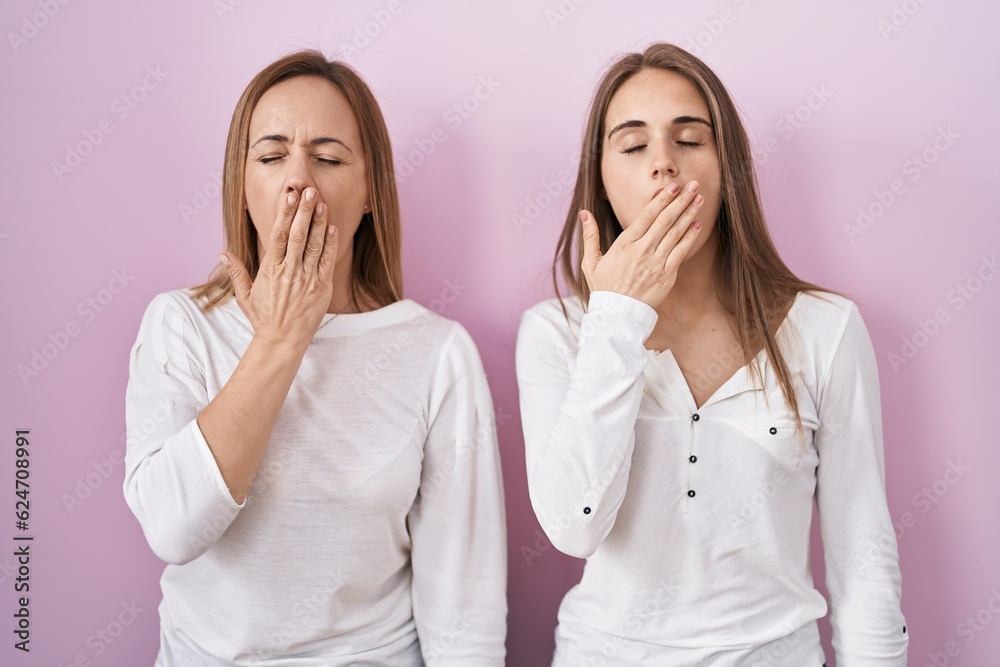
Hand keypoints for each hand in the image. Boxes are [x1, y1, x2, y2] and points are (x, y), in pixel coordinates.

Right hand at [219, 187, 337, 348]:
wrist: (282, 341)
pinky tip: (332, 228)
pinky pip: (327, 262)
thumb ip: (236, 272)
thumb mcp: (244, 296)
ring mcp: (306, 279)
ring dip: (319, 223)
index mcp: (270, 269)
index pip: (279, 236)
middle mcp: (289, 271)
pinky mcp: (321, 287)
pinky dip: (330, 244)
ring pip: (314, 246)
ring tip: (322, 203)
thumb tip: (222, 253)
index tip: (289, 196)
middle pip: (298, 236)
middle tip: (310, 191)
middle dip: (304, 212)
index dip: (285, 214)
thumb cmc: (264, 318)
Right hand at [580, 180, 703, 309]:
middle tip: (693, 185)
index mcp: (624, 244)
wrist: (617, 316)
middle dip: (680, 200)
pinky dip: (690, 237)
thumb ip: (590, 236)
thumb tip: (584, 213)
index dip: (661, 200)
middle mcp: (642, 251)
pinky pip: (681, 252)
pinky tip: (697, 224)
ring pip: (675, 233)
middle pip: (665, 220)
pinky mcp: (667, 275)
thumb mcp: (591, 263)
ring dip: (688, 214)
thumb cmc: (604, 289)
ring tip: (699, 199)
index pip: (647, 216)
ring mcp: (656, 263)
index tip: (672, 187)